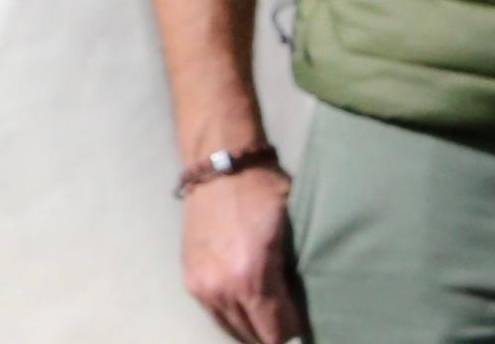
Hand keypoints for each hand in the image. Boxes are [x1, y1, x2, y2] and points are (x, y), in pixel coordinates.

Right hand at [180, 165, 302, 343]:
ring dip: (252, 327)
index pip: (277, 332)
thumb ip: (294, 278)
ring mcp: (201, 286)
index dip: (294, 332)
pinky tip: (246, 308)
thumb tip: (305, 308)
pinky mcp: (189, 279)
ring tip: (268, 316)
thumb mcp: (291, 235)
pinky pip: (215, 314)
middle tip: (287, 319)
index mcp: (250, 279)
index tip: (304, 322)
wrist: (219, 167)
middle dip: (273, 331)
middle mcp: (221, 289)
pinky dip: (232, 316)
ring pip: (232, 329)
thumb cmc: (263, 193)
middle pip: (254, 336)